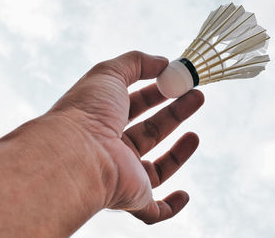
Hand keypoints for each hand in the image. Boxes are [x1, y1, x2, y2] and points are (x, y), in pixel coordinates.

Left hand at [50, 51, 203, 223]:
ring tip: (195, 133)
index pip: (135, 103)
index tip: (178, 79)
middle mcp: (113, 148)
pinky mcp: (133, 199)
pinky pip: (154, 212)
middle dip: (175, 113)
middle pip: (151, 131)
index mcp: (103, 119)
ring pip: (157, 167)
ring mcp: (124, 175)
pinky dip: (171, 207)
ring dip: (179, 152)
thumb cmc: (89, 112)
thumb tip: (162, 62)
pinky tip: (184, 194)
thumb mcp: (110, 73)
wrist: (77, 155)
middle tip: (196, 96)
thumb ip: (136, 62)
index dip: (158, 91)